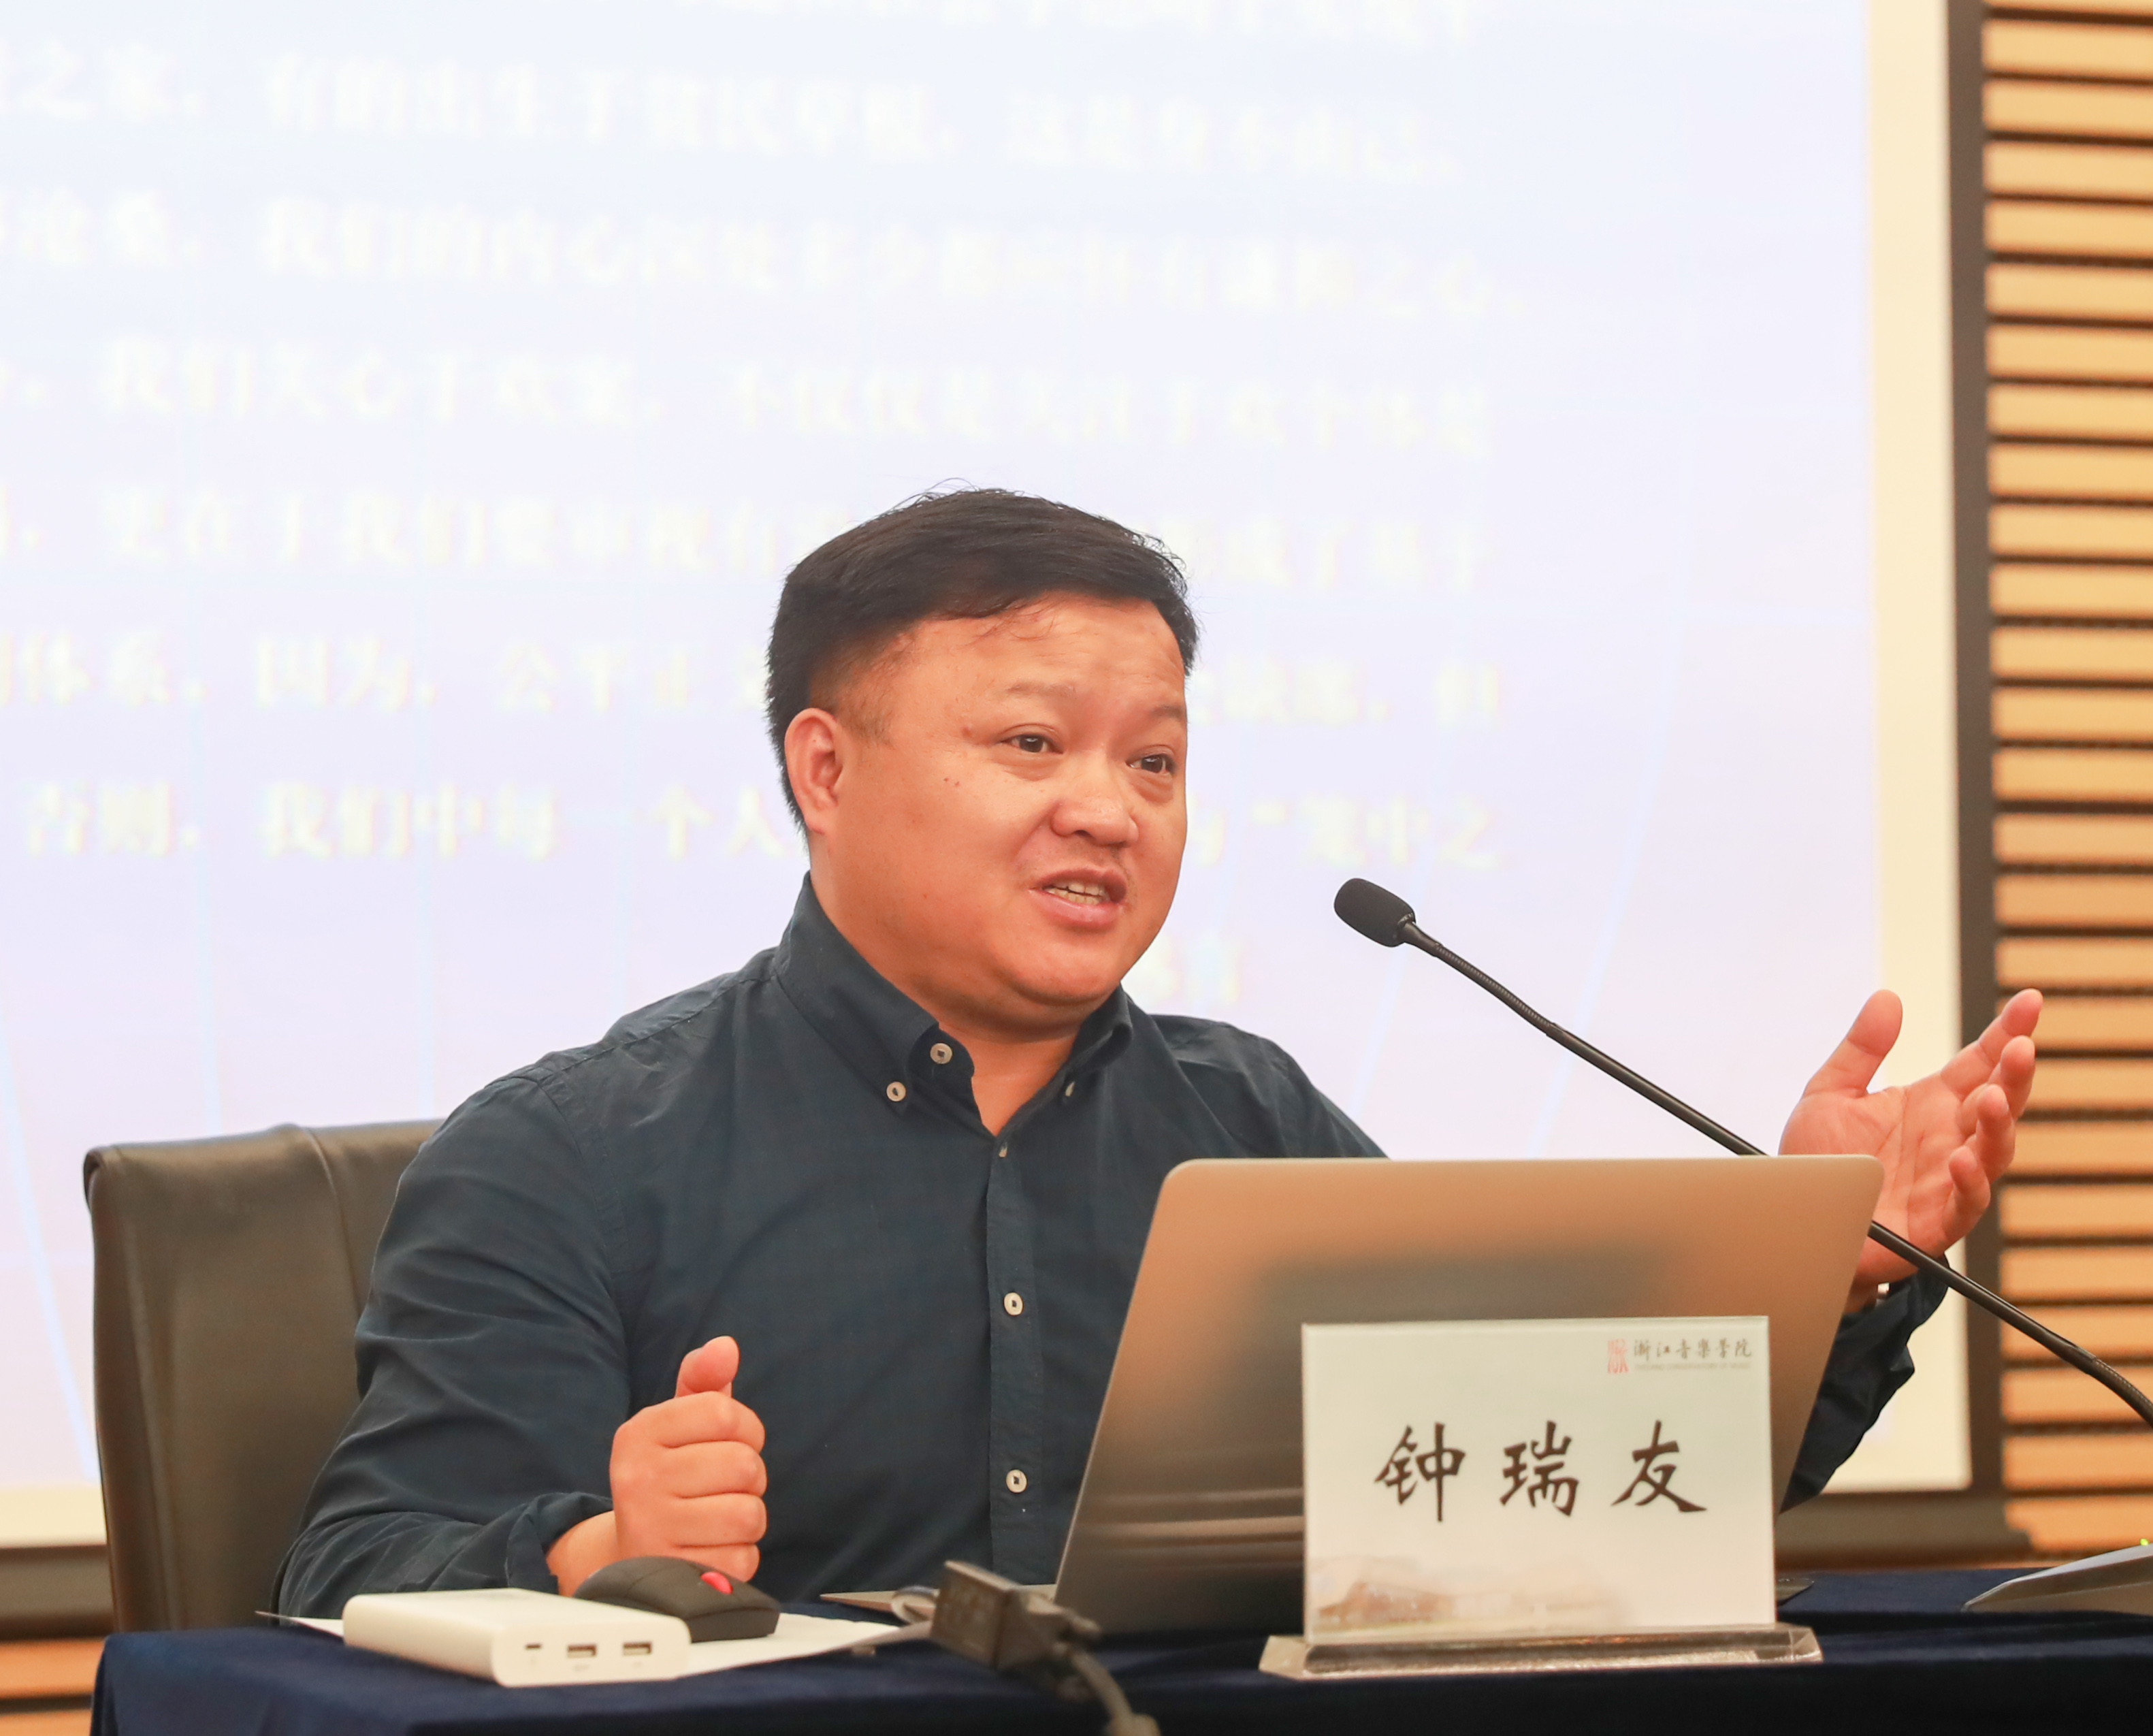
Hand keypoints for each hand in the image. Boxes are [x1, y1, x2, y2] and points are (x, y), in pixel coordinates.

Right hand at [545, 1335, 767, 1593]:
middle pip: (743, 1465)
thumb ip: (703, 1381)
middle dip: (749, 1476)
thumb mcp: (678, 1424)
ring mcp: (651, 1530)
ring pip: (749, 1514)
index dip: (747, 1428)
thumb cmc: (669, 1477)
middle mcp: (637, 1479)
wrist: (631, 1554)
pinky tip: (711, 1549)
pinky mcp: (673, 1574)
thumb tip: (726, 1347)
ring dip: (747, 1517)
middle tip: (723, 1486)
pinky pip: (743, 1559)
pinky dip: (739, 1555)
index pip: (725, 1413)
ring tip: (718, 1517)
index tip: (730, 1441)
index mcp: (640, 1434)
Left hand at [1780, 989, 2040, 1308]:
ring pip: (1993, 1150)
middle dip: (2014, 1075)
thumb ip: (1861, 1049)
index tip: (2030, 1000)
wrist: (1797, 1219)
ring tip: (1992, 1098)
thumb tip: (1887, 997)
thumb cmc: (1819, 1160)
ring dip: (1998, 1124)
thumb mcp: (1830, 1094)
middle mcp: (1948, 1137)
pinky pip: (1966, 1202)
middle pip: (1997, 1101)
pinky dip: (1970, 1181)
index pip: (1979, 1062)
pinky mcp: (1937, 1221)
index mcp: (1930, 1103)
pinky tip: (1963, 1159)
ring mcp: (1947, 1179)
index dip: (2006, 1032)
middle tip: (2022, 1048)